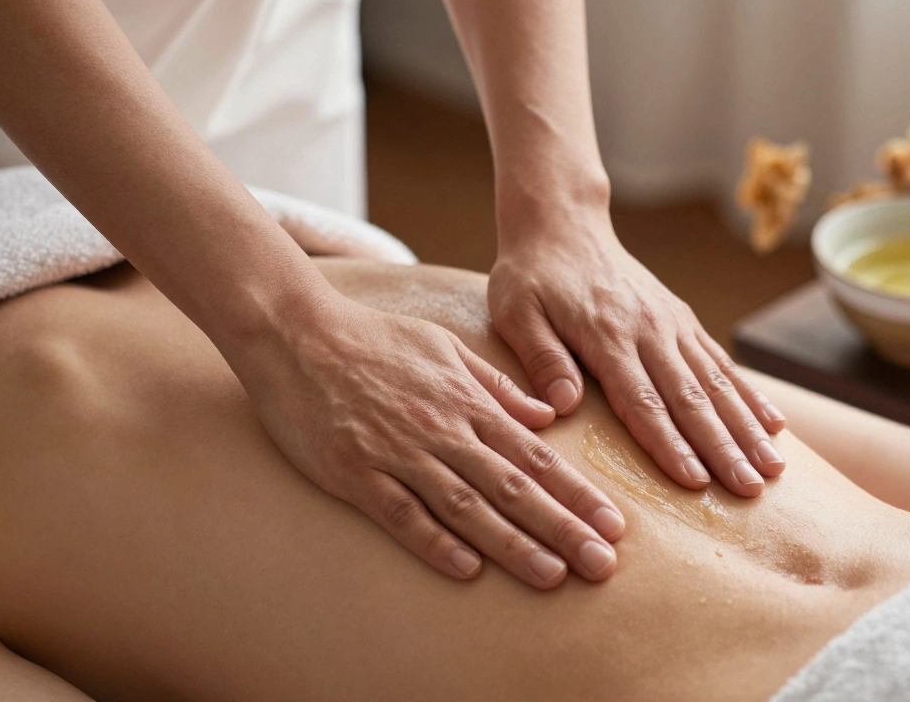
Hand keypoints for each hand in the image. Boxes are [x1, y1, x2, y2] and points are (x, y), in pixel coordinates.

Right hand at [232, 289, 624, 589]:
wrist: (296, 332)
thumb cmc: (373, 338)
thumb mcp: (444, 346)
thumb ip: (497, 385)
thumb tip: (549, 412)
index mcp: (466, 402)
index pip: (535, 456)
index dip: (577, 493)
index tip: (613, 525)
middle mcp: (441, 430)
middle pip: (512, 487)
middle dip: (562, 528)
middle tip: (602, 565)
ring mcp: (398, 453)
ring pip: (466, 505)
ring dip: (512, 544)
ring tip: (552, 576)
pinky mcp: (355, 473)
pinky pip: (401, 514)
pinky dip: (434, 541)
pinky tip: (467, 570)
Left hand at [488, 221, 787, 495]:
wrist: (563, 224)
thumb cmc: (531, 276)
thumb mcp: (516, 312)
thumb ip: (541, 358)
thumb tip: (562, 407)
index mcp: (606, 335)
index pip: (641, 401)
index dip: (669, 444)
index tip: (695, 481)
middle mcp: (649, 330)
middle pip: (691, 399)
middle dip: (723, 448)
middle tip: (750, 490)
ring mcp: (672, 324)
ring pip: (716, 383)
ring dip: (746, 429)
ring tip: (773, 469)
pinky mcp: (682, 319)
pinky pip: (721, 362)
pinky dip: (749, 395)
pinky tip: (774, 425)